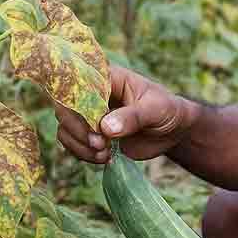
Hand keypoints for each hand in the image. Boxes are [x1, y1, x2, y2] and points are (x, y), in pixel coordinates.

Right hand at [54, 65, 196, 163]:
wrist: (173, 130)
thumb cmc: (166, 109)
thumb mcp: (155, 109)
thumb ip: (132, 116)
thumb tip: (105, 128)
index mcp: (106, 78)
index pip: (77, 84)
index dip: (77, 104)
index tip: (93, 125)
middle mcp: (93, 95)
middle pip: (65, 109)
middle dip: (79, 131)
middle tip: (100, 145)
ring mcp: (90, 116)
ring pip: (65, 129)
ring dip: (80, 146)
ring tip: (104, 154)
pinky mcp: (92, 135)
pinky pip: (73, 144)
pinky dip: (83, 154)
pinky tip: (104, 159)